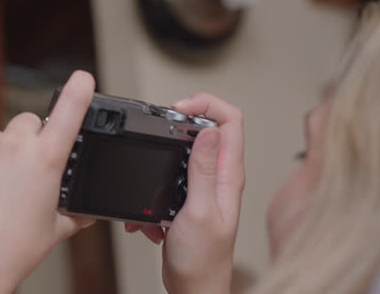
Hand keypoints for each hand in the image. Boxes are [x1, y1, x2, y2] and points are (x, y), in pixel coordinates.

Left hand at [0, 71, 95, 292]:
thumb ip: (76, 211)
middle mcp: (13, 146)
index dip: (78, 92)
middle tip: (23, 172)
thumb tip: (88, 210)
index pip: (69, 114)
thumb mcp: (57, 229)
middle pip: (27, 123)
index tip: (83, 77)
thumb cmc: (14, 250)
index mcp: (45, 160)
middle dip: (28, 140)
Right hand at [125, 93, 244, 293]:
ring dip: (162, 161)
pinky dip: (154, 189)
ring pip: (184, 152)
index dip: (206, 104)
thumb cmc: (202, 261)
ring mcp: (206, 187)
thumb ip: (202, 170)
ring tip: (150, 173)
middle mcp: (220, 177)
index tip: (179, 109)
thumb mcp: (198, 211)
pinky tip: (148, 210)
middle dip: (178, 125)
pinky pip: (170, 179)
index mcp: (228, 175)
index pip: (230, 120)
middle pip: (208, 128)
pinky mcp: (190, 199)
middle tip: (159, 128)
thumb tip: (208, 130)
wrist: (194, 290)